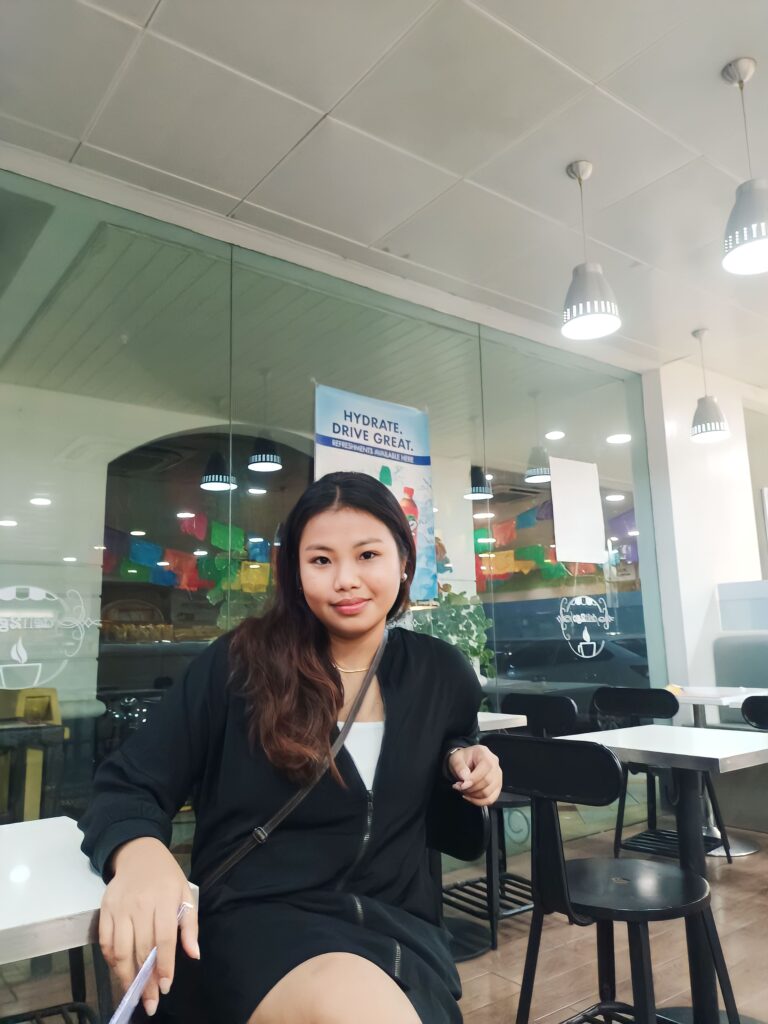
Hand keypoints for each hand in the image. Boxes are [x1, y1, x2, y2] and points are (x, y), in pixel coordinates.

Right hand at [99, 837, 198, 1016]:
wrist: (139, 853)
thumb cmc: (166, 876)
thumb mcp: (185, 894)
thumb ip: (190, 925)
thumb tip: (194, 955)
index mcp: (164, 899)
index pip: (164, 938)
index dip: (164, 965)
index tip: (166, 986)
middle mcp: (140, 904)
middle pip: (141, 949)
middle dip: (145, 980)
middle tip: (150, 1002)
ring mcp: (120, 907)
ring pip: (119, 950)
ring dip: (125, 976)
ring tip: (133, 993)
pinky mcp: (104, 909)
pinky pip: (104, 942)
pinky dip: (110, 961)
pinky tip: (119, 971)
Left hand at [448, 745, 501, 805]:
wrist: (465, 763)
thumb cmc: (462, 759)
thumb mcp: (456, 759)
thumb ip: (459, 767)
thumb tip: (465, 777)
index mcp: (485, 754)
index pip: (485, 769)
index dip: (473, 780)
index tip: (461, 785)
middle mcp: (495, 764)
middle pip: (487, 782)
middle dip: (471, 788)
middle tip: (459, 787)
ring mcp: (498, 776)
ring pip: (489, 792)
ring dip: (473, 795)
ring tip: (463, 790)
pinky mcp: (497, 787)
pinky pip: (491, 799)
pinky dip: (479, 802)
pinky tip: (470, 797)